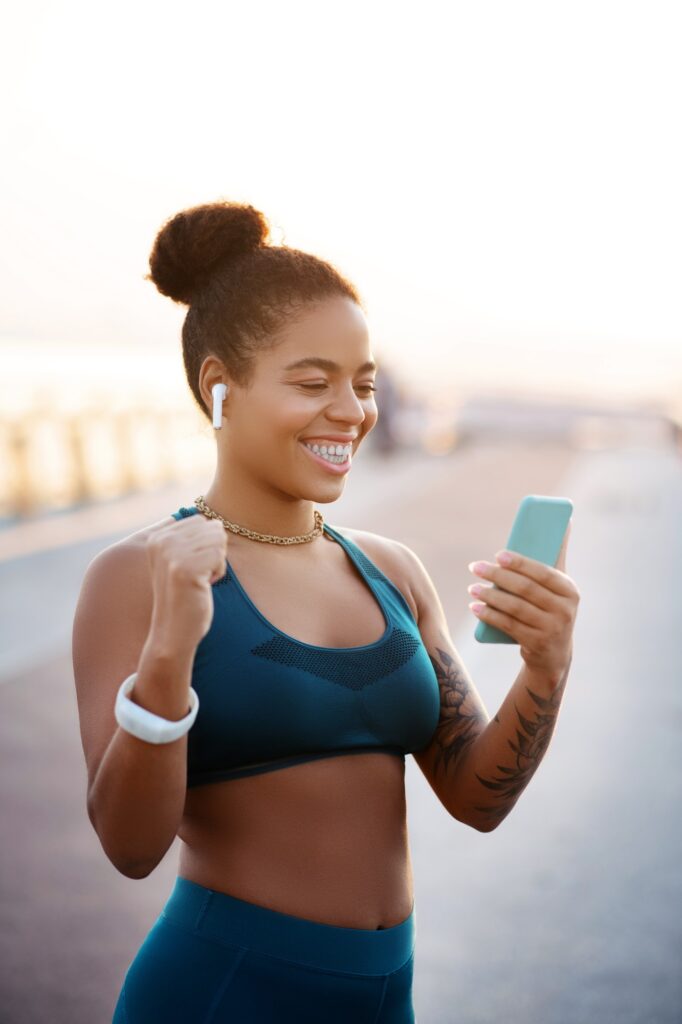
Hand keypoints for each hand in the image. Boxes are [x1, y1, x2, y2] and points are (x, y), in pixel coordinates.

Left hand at [467, 520, 579, 684]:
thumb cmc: (551, 608)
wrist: (553, 654)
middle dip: (497, 576)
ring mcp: (552, 629)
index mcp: (569, 590)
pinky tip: (475, 607)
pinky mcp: (536, 644)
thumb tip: (566, 519)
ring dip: (490, 596)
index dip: (520, 563)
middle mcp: (564, 610)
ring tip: (472, 587)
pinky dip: (489, 615)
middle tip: (475, 567)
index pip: (544, 572)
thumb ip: (557, 556)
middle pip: (525, 589)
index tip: (498, 555)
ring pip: (515, 608)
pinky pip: (508, 626)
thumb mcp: (558, 586)